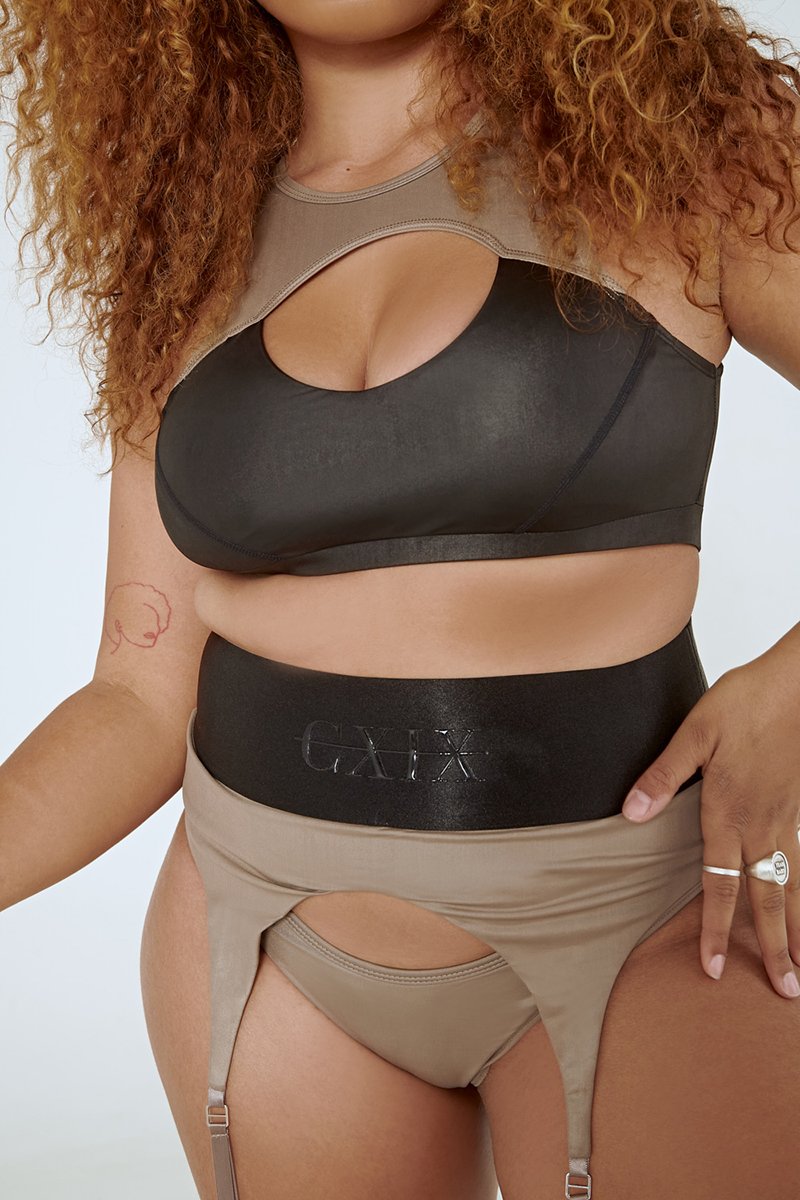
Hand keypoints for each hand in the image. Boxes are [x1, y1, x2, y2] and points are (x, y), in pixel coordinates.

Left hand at [620, 646, 799, 998]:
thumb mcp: (695, 731)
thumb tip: (631, 814)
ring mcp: (788, 818)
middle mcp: (762, 824)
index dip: (714, 929)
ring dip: (798, 929)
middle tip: (785, 992)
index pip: (720, 884)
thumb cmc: (747, 699)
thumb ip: (664, 775)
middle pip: (768, 899)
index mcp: (730, 811)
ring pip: (793, 886)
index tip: (712, 968)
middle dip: (773, 948)